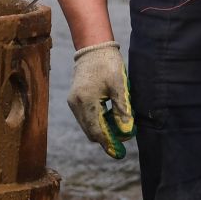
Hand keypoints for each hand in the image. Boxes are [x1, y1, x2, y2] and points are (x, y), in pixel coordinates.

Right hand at [68, 41, 134, 159]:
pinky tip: (112, 117)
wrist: (93, 47)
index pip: (96, 131)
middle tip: (124, 141)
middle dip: (107, 138)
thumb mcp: (120, 86)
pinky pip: (86, 117)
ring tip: (120, 127)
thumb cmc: (108, 64)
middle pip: (90, 131)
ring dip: (103, 129)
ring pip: (88, 125)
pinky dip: (98, 121)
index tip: (120, 152)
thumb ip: (123, 110)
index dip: (109, 143)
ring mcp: (73, 102)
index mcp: (85, 101)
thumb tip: (127, 131)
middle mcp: (76, 104)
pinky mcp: (75, 99)